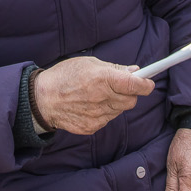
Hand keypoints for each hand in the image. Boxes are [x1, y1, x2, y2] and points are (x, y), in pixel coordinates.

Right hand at [31, 56, 152, 135]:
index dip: (145, 85)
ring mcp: (97, 115)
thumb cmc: (64, 76)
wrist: (42, 99)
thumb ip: (114, 68)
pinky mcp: (92, 127)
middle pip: (130, 101)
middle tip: (120, 87)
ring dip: (115, 103)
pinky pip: (107, 119)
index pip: (134, 85)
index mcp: (102, 79)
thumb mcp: (89, 63)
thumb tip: (135, 72)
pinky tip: (90, 105)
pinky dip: (104, 112)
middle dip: (130, 94)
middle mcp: (102, 98)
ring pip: (119, 110)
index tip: (148, 83)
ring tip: (98, 95)